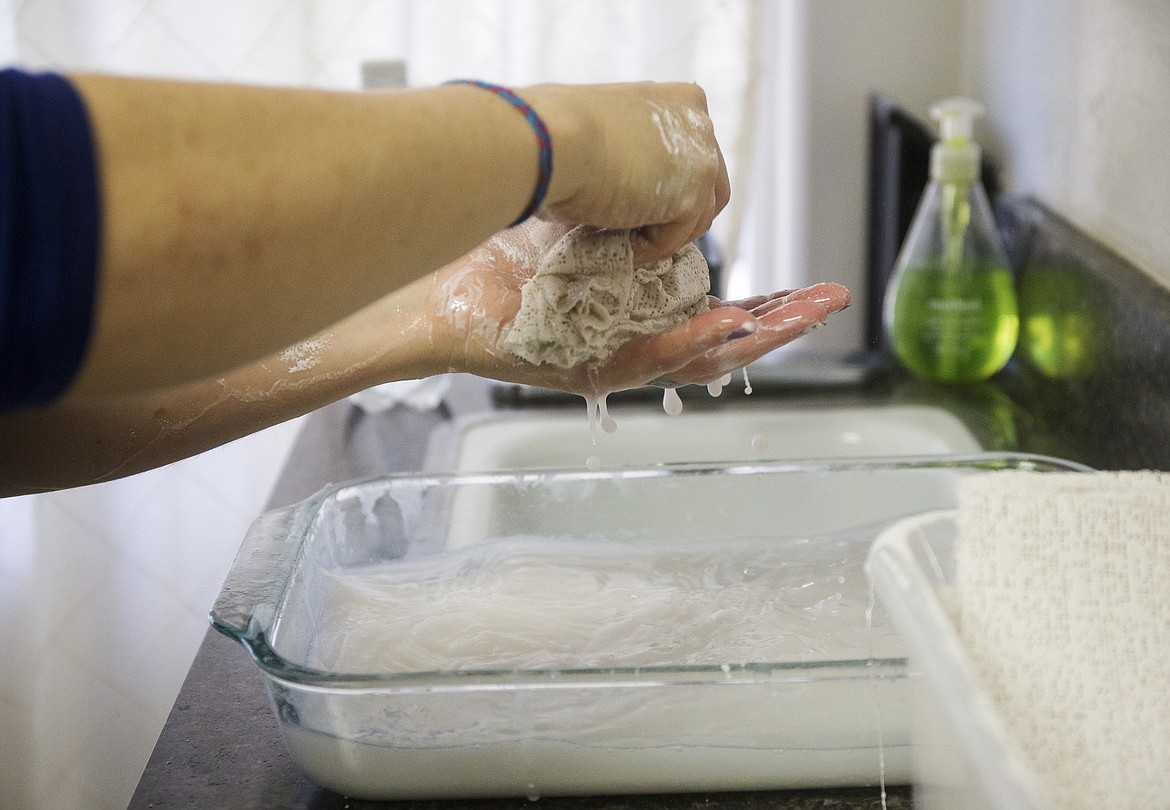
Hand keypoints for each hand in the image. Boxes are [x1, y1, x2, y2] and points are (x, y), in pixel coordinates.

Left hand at [429, 222, 849, 397]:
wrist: (444, 297)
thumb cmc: (506, 262)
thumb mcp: (583, 235)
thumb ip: (628, 228)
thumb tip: (660, 186)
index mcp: (643, 317)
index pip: (721, 313)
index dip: (770, 304)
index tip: (816, 290)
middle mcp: (636, 342)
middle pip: (724, 341)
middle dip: (780, 322)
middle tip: (830, 305)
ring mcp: (614, 359)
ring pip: (698, 360)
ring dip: (751, 339)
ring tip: (798, 319)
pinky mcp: (585, 368)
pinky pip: (646, 358)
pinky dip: (686, 343)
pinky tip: (722, 326)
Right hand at [524, 83, 729, 264]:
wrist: (548, 142)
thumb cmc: (553, 129)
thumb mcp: (601, 125)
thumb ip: (623, 145)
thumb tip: (611, 179)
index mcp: (679, 99)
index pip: (693, 150)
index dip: (670, 181)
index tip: (639, 199)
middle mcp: (700, 124)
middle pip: (709, 185)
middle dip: (678, 212)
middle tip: (639, 229)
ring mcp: (703, 160)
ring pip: (698, 217)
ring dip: (663, 234)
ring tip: (625, 241)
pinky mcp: (692, 198)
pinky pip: (674, 238)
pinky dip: (649, 249)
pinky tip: (621, 247)